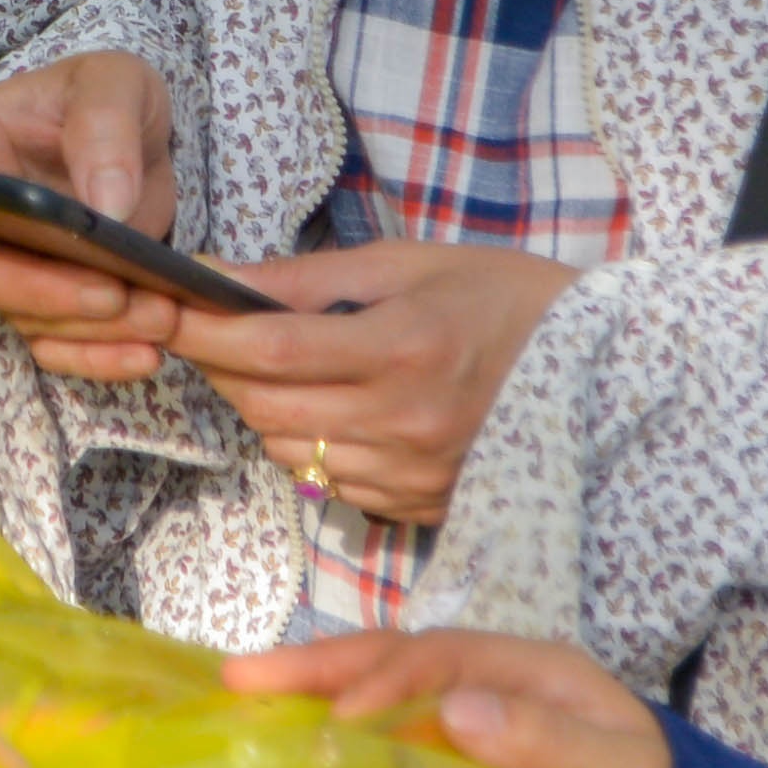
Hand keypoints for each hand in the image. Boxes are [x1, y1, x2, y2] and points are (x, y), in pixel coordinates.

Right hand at [0, 54, 185, 369]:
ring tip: (160, 315)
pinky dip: (100, 356)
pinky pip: (59, 344)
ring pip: (21, 316)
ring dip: (86, 327)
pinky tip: (147, 353)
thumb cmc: (107, 94)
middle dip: (36, 291)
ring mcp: (11, 264)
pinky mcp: (53, 301)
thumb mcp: (114, 82)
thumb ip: (105, 127)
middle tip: (111, 293)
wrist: (144, 137)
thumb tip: (106, 206)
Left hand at [156, 240, 572, 523]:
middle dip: (224, 372)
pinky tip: (332, 410)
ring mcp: (414, 471)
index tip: (165, 309)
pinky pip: (331, 483)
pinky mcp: (422, 504)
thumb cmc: (506, 298)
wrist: (601, 370)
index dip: (203, 331)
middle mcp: (405, 419)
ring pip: (291, 452)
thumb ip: (309, 279)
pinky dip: (311, 446)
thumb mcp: (412, 263)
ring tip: (279, 369)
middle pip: (266, 409)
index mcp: (403, 346)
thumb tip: (218, 277)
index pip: (269, 349)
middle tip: (214, 336)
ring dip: (264, 411)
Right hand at [228, 624, 672, 767]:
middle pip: (393, 656)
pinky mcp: (455, 754)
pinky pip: (387, 731)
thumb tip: (456, 710)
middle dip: (317, 665)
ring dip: (314, 688)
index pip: (440, 658)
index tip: (340, 721)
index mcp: (527, 667)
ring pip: (379, 686)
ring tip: (242, 694)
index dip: (385, 682)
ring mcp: (468, 712)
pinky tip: (290, 742)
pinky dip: (335, 731)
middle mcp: (488, 678)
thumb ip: (549, 742)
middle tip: (238, 677)